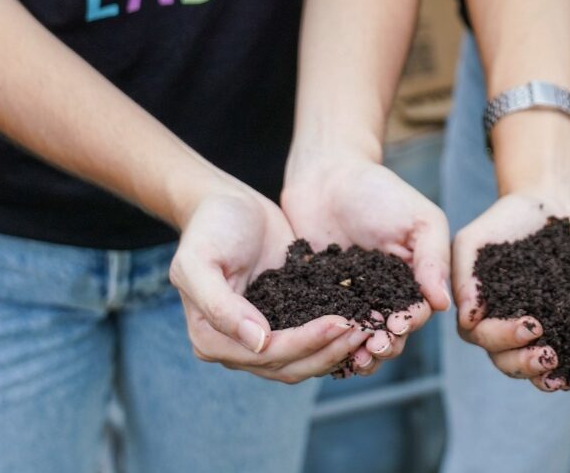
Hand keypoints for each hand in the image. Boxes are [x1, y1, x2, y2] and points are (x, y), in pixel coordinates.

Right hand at [169, 186, 372, 383]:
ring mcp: (264, 339)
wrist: (228, 204)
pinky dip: (338, 338)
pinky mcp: (287, 323)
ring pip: (307, 361)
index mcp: (211, 339)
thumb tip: (257, 342)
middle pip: (290, 366)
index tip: (339, 323)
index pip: (266, 355)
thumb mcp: (200, 260)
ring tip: (369, 327)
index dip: (304, 344)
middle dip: (328, 351)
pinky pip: (316, 342)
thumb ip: (220, 305)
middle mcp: (237, 348)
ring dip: (338, 350)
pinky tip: (365, 322)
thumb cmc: (211, 227)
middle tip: (363, 328)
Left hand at [282, 153, 450, 376]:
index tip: (396, 329)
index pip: (415, 313)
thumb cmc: (379, 191)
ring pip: (356, 339)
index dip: (408, 325)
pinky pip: (323, 327)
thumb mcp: (419, 219)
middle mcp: (383, 297)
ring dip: (356, 353)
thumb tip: (443, 303)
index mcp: (412, 282)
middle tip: (372, 349)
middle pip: (387, 335)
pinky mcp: (318, 299)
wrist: (326, 175)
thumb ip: (433, 258)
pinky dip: (325, 341)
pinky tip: (321, 348)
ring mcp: (350, 300)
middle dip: (383, 346)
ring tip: (351, 358)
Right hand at [453, 189, 569, 391]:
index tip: (532, 325)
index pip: (482, 337)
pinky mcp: (565, 327)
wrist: (550, 203)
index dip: (504, 338)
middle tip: (550, 354)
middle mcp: (504, 327)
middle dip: (526, 363)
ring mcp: (537, 330)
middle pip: (506, 360)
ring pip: (534, 366)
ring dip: (546, 374)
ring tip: (564, 370)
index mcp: (479, 312)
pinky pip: (567, 355)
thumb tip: (465, 318)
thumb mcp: (474, 242)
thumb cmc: (505, 219)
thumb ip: (464, 279)